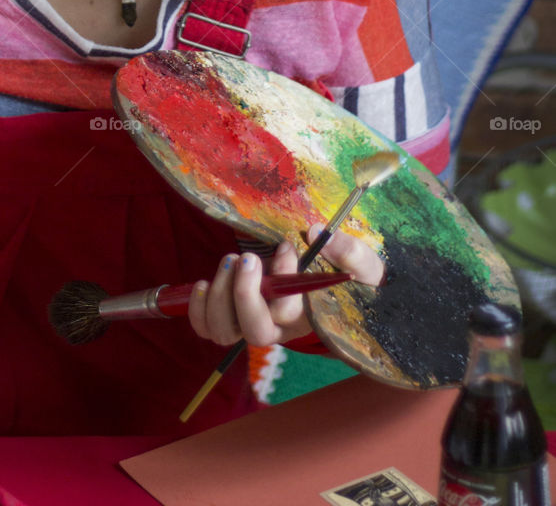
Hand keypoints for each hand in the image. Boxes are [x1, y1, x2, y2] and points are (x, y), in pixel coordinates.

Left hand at [187, 225, 385, 348]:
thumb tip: (314, 231)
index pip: (290, 313)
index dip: (283, 279)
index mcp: (310, 317)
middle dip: (244, 294)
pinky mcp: (234, 318)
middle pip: (255, 332)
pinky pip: (208, 328)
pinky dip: (199, 310)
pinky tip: (203, 284)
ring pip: (226, 332)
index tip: (286, 247)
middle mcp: (279, 328)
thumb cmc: (351, 275)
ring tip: (229, 261)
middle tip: (246, 258)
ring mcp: (253, 325)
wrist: (334, 286)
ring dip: (220, 297)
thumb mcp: (362, 262)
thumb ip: (348, 251)